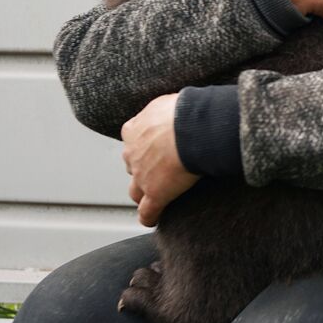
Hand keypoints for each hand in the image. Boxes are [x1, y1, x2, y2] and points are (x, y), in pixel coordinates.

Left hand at [121, 93, 198, 226]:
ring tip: (152, 197)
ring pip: (135, 191)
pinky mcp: (155, 194)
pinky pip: (148, 212)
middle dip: (141, 168)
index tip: (152, 149)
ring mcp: (142, 176)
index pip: (131, 141)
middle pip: (132, 166)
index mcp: (133, 130)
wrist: (191, 128)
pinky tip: (154, 219)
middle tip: (158, 170)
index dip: (142, 148)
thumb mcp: (170, 103)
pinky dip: (149, 217)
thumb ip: (166, 110)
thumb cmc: (184, 112)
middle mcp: (132, 153)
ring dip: (142, 193)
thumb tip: (177, 108)